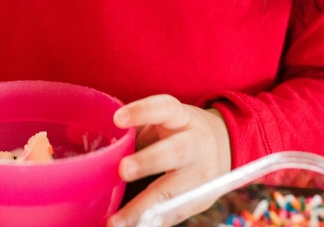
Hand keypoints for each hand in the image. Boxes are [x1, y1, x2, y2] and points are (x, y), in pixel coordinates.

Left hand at [108, 95, 230, 226]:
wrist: (222, 146)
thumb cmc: (178, 132)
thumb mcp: (165, 122)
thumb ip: (139, 133)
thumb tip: (101, 151)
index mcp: (182, 117)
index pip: (164, 108)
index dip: (142, 111)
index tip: (117, 118)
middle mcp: (196, 143)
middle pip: (175, 152)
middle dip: (149, 162)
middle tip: (122, 170)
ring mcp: (202, 175)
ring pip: (174, 191)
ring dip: (144, 207)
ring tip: (117, 222)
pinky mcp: (201, 200)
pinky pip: (175, 214)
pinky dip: (153, 223)